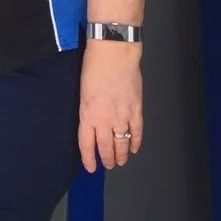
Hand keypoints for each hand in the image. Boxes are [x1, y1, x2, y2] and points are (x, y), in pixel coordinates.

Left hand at [78, 41, 143, 171]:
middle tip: (109, 165)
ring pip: (122, 143)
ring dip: (121, 155)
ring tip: (120, 161)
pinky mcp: (136, 110)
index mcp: (87, 113)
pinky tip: (134, 148)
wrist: (113, 52)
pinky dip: (135, 142)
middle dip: (107, 159)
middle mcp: (104, 119)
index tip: (91, 168)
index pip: (87, 143)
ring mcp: (122, 116)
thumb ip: (88, 109)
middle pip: (106, 147)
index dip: (89, 158)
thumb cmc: (93, 65)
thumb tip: (92, 121)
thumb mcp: (83, 90)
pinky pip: (136, 132)